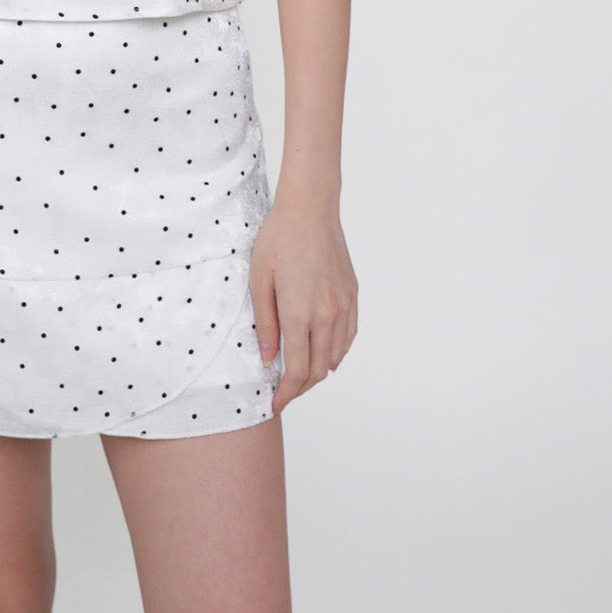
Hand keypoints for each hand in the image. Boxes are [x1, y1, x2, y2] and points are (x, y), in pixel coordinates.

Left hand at [248, 191, 357, 414]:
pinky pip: (348, 336)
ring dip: (318, 371)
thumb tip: (268, 358)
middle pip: (318, 370)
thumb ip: (265, 323)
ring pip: (335, 356)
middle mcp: (327, 315)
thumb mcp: (259, 280)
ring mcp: (343, 306)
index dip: (286, 393)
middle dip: (301, 387)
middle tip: (284, 392)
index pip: (297, 371)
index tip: (276, 403)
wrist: (310, 209)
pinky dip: (336, 352)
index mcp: (300, 313)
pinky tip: (323, 351)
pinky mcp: (352, 295)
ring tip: (300, 374)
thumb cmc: (279, 239)